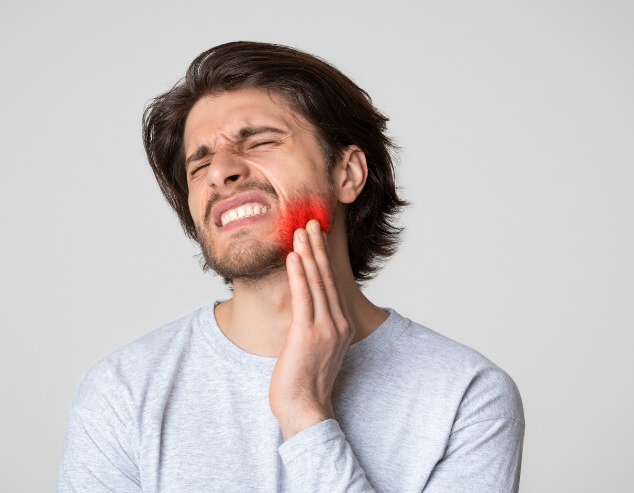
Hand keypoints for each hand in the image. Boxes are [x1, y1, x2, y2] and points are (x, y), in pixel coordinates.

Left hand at [269, 219, 353, 439]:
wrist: (306, 410)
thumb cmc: (305, 384)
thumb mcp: (315, 350)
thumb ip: (314, 328)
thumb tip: (304, 312)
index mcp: (340, 326)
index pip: (332, 285)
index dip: (323, 259)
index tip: (317, 238)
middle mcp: (337, 324)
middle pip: (327, 278)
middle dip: (317, 248)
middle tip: (310, 223)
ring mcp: (324, 329)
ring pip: (316, 283)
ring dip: (308, 254)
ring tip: (301, 231)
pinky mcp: (307, 335)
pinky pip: (303, 298)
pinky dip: (298, 274)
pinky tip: (293, 256)